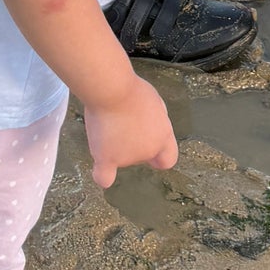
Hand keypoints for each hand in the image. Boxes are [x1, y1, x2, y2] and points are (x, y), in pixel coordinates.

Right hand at [81, 73, 177, 191]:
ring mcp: (127, 158)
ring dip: (114, 145)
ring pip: (120, 158)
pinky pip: (104, 177)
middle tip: (122, 120)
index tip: (152, 154)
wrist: (113, 92)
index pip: (168, 159)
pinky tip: (100, 172)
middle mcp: (148, 151)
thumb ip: (154, 121)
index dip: (159, 156)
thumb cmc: (132, 92)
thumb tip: (144, 129)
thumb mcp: (155, 103)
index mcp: (163, 137)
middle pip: (140, 155)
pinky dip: (103, 176)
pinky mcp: (106, 158)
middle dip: (132, 143)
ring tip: (107, 122)